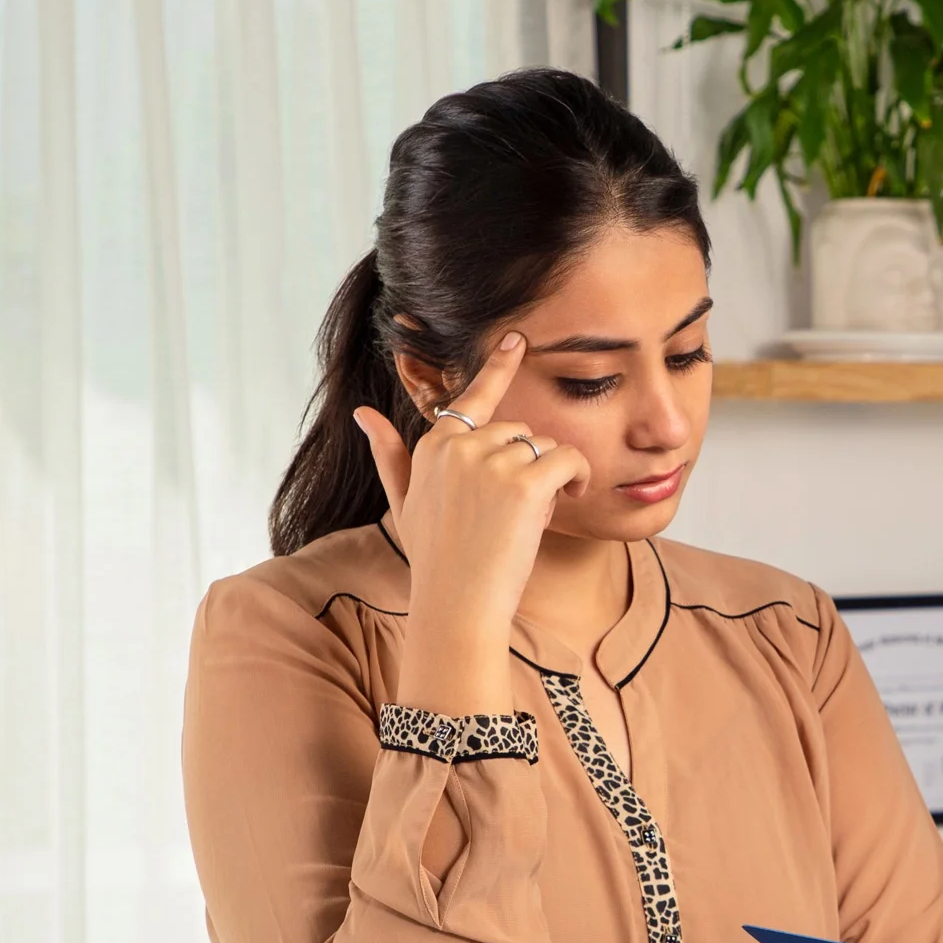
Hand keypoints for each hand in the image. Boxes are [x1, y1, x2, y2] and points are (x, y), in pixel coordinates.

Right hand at [356, 332, 591, 715]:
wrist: (457, 603)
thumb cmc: (436, 559)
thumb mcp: (405, 505)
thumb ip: (389, 456)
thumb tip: (364, 414)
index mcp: (433, 446)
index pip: (472, 397)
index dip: (498, 366)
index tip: (517, 339)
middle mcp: (459, 445)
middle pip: (521, 431)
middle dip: (531, 464)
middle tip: (521, 509)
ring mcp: (490, 461)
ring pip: (546, 447)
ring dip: (554, 476)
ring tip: (536, 515)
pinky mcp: (524, 482)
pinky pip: (569, 460)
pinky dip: (578, 478)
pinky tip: (566, 503)